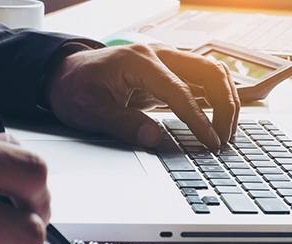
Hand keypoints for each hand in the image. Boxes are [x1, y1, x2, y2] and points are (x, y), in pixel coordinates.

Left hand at [46, 43, 239, 148]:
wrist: (65, 76)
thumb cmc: (75, 90)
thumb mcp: (91, 111)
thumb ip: (123, 124)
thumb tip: (154, 139)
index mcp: (139, 61)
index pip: (180, 91)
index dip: (198, 119)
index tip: (210, 141)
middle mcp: (158, 55)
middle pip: (209, 72)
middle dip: (225, 105)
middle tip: (224, 137)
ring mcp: (165, 61)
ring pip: (212, 73)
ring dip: (226, 99)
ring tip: (225, 131)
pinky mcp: (167, 72)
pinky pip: (201, 80)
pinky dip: (216, 97)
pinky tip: (219, 119)